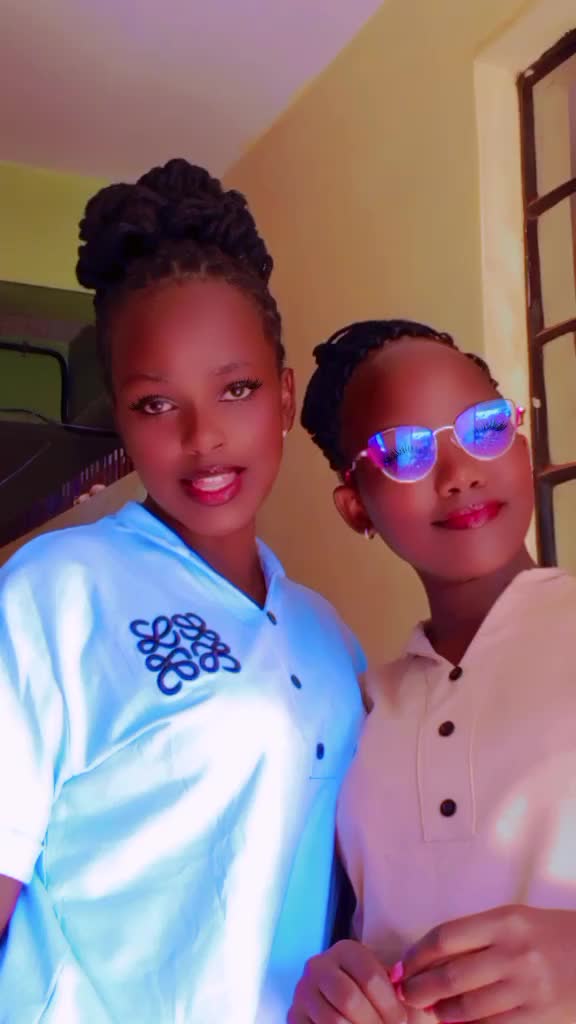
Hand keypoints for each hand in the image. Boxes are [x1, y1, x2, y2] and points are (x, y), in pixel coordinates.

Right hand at [287, 939, 406, 1023]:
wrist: (349, 1008)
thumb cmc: (375, 1000)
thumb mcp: (387, 987)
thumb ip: (397, 989)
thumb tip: (405, 996)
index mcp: (345, 950)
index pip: (370, 977)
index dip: (390, 1005)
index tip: (401, 1021)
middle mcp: (318, 965)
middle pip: (349, 999)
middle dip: (374, 1022)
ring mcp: (302, 991)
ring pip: (334, 1021)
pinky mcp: (293, 1016)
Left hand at [399, 905, 575, 1021]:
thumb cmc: (551, 937)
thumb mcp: (516, 922)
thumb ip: (478, 936)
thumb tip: (431, 958)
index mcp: (505, 921)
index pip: (444, 938)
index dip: (416, 955)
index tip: (403, 966)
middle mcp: (514, 952)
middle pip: (450, 976)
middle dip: (420, 990)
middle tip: (407, 995)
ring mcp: (527, 987)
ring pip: (467, 1008)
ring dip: (442, 1013)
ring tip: (433, 1012)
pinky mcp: (539, 1017)